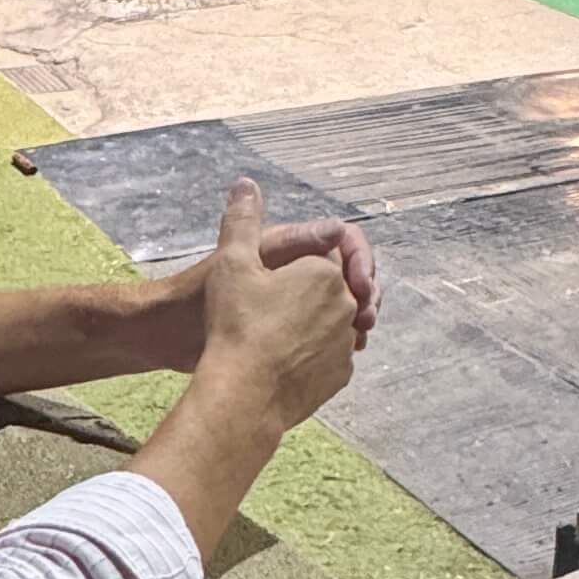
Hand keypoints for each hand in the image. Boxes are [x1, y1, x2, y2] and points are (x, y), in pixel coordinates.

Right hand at [194, 179, 360, 433]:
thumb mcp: (231, 263)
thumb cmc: (235, 325)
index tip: (268, 280)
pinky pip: (330, 358)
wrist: (241, 395)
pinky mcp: (340, 377)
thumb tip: (245, 183)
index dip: (292, 266)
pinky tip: (281, 360)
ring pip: (332, 325)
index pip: (320, 257)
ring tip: (272, 335)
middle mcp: (347, 307)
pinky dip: (311, 355)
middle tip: (267, 308)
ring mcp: (346, 344)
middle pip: (328, 291)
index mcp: (326, 273)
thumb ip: (242, 219)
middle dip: (304, 295)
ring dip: (310, 325)